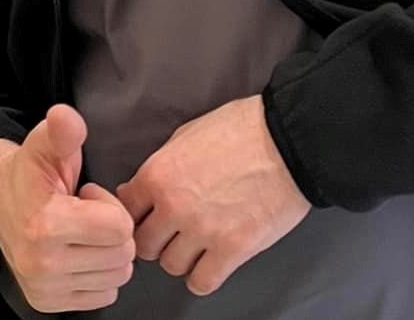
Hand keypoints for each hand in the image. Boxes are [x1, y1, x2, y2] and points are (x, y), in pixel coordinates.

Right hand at [0, 104, 135, 312]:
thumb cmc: (30, 174)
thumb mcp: (45, 145)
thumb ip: (62, 132)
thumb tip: (65, 116)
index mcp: (45, 226)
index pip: (120, 228)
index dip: (109, 206)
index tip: (86, 196)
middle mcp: (43, 265)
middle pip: (123, 255)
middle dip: (112, 230)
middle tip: (83, 214)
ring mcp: (45, 289)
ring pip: (117, 277)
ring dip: (106, 253)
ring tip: (79, 233)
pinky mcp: (47, 304)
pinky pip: (105, 295)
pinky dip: (98, 274)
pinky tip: (76, 253)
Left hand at [117, 96, 308, 296]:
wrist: (288, 142)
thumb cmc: (240, 130)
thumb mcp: (185, 136)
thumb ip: (159, 168)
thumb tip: (137, 190)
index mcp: (157, 175)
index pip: (125, 212)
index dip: (136, 215)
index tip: (147, 217)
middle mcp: (173, 206)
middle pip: (144, 246)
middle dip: (156, 240)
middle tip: (172, 234)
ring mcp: (202, 231)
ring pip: (171, 266)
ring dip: (181, 258)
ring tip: (197, 245)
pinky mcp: (233, 250)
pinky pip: (201, 282)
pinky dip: (203, 277)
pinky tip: (212, 262)